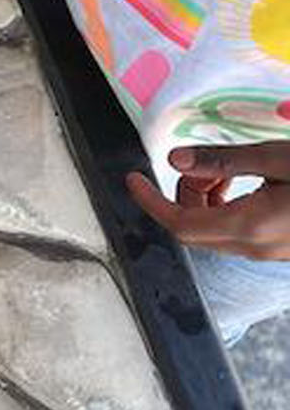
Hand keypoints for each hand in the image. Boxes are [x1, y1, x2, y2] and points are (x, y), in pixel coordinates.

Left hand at [127, 144, 289, 260]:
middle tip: (204, 164)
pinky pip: (235, 232)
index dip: (150, 201)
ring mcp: (268, 251)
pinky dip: (226, 206)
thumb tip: (176, 159)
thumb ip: (223, 160)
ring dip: (206, 197)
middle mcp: (256, 247)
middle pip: (192, 227)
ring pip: (212, 230)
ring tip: (227, 170)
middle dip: (185, 191)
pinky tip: (243, 183)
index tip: (134, 181)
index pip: (180, 224)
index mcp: (250, 227)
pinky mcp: (277, 246)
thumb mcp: (277, 158)